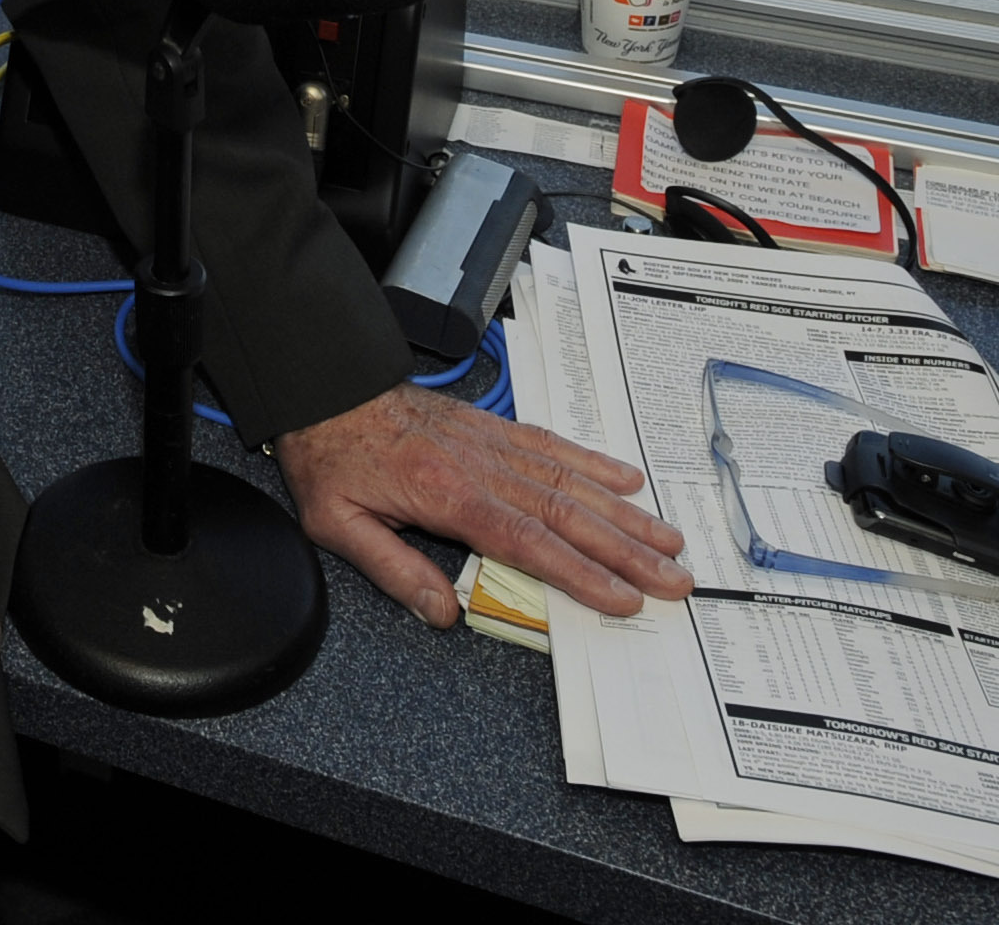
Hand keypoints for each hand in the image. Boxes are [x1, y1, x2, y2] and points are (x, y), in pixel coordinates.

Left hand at [275, 384, 690, 624]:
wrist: (326, 387)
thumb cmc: (330, 456)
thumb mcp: (338, 524)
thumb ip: (393, 570)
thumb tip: (442, 612)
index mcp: (447, 495)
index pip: (528, 542)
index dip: (581, 573)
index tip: (622, 597)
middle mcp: (480, 466)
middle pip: (567, 514)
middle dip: (626, 551)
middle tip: (672, 578)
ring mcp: (492, 443)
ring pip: (571, 481)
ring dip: (624, 513)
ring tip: (668, 538)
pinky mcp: (493, 428)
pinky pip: (553, 445)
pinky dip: (594, 462)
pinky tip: (625, 479)